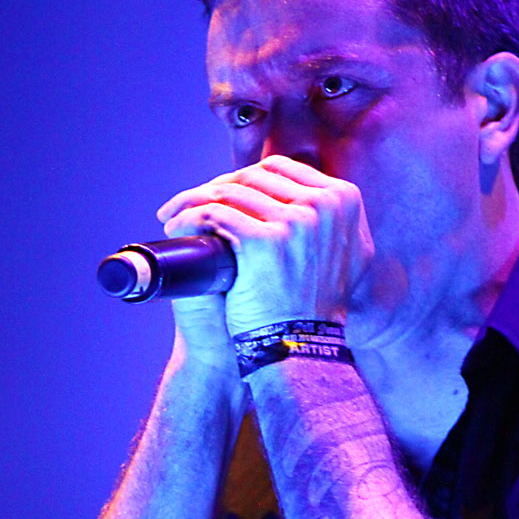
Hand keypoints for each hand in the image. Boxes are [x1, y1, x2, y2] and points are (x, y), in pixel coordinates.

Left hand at [158, 156, 373, 337]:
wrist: (300, 349)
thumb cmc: (311, 308)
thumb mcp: (344, 255)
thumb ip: (332, 222)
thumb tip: (311, 196)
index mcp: (345, 199)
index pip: (281, 169)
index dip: (244, 177)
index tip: (222, 193)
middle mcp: (326, 204)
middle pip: (252, 177)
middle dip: (213, 186)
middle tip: (189, 203)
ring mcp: (297, 221)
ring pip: (228, 192)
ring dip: (192, 200)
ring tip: (174, 216)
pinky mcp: (266, 241)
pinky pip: (213, 213)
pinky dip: (187, 217)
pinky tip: (174, 227)